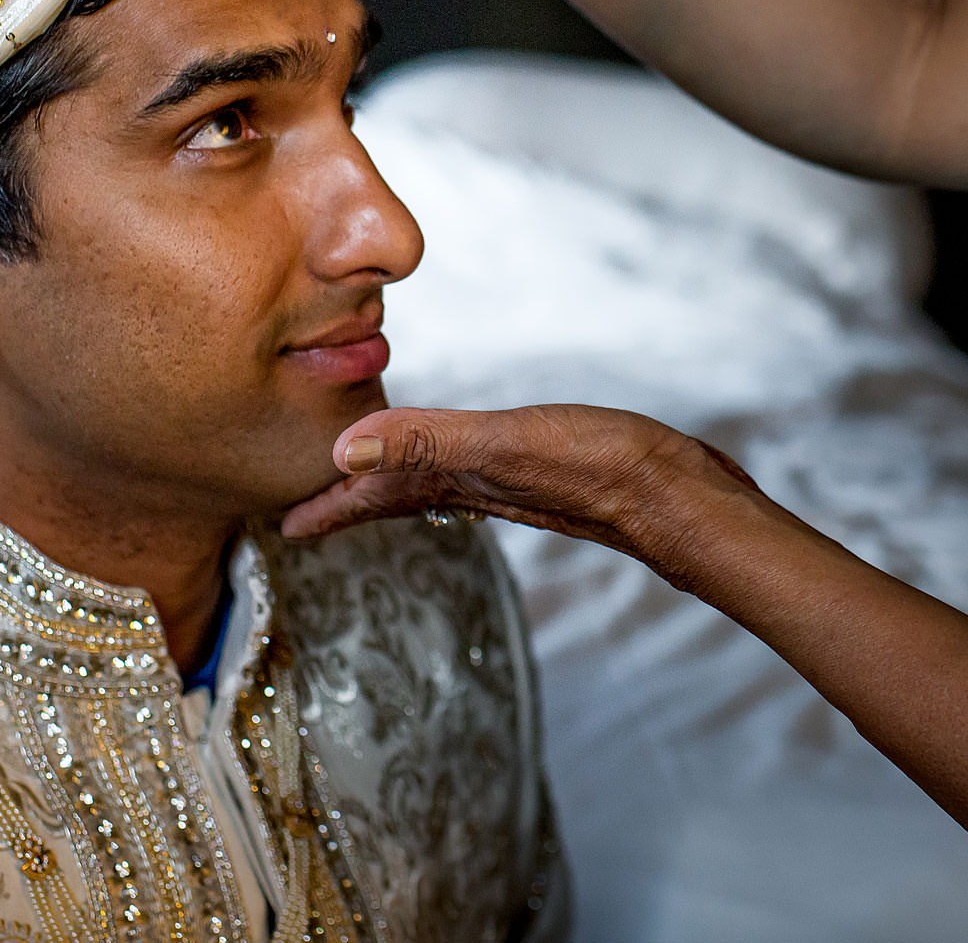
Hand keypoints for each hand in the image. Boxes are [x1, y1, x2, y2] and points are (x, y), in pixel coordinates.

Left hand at [279, 403, 765, 573]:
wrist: (687, 500)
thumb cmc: (602, 469)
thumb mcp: (506, 444)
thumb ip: (428, 443)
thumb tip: (341, 450)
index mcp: (460, 481)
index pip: (374, 498)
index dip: (327, 508)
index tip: (281, 524)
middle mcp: (482, 488)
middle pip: (398, 497)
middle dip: (352, 502)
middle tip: (311, 508)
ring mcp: (519, 483)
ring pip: (437, 486)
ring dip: (398, 486)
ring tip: (374, 484)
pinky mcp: (552, 470)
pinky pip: (480, 473)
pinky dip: (454, 469)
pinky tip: (471, 463)